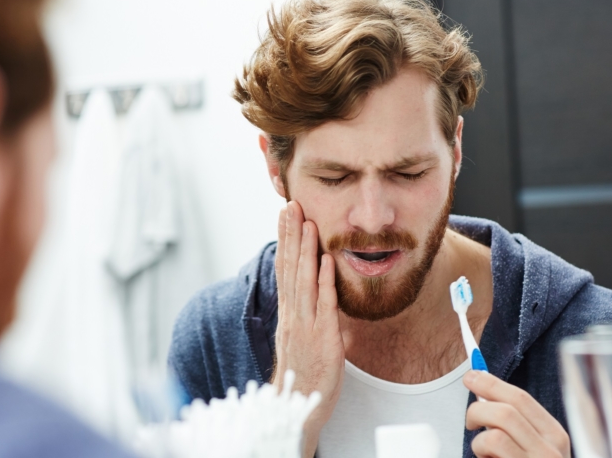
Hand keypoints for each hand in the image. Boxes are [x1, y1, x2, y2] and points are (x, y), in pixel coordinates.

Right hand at [273, 201, 344, 457]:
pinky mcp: (322, 337)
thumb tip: (317, 294)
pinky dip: (325, 281)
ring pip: (304, 280)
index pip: (284, 269)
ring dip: (306, 249)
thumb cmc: (303, 374)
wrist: (296, 406)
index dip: (285, 241)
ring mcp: (305, 325)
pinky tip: (326, 260)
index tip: (285, 216)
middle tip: (291, 205)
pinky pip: (324, 304)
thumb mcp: (302, 338)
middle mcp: (293, 314)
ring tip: (307, 222)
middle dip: (290, 235)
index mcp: (288, 313)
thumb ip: (307, 314)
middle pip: (289, 267)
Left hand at [464, 371, 570, 457]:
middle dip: (477, 410)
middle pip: (504, 412)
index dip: (491, 383)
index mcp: (555, 436)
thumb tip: (482, 387)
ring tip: (483, 452)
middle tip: (470, 421)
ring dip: (478, 441)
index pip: (521, 399)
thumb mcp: (534, 445)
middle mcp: (550, 453)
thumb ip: (515, 421)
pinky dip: (480, 457)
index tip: (471, 376)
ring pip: (494, 436)